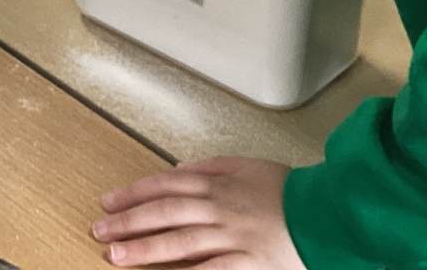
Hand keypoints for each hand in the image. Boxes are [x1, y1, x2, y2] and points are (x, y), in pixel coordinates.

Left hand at [93, 158, 304, 267]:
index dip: (133, 195)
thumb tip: (177, 170)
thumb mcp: (247, 166)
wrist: (328, 213)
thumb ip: (210, 166)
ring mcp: (231, 237)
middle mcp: (218, 208)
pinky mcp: (247, 263)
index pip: (164, 187)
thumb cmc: (289, 191)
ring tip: (115, 256)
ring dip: (144, 250)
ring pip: (179, 242)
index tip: (108, 203)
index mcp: (217, 184)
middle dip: (128, 222)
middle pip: (163, 213)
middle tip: (98, 230)